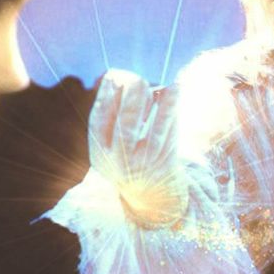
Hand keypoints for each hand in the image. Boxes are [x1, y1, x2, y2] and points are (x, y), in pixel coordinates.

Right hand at [88, 70, 186, 228]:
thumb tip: (107, 77)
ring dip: (153, 99)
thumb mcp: (111, 144)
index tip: (113, 75)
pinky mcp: (165, 161)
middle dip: (131, 94)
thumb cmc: (130, 159)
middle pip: (126, 122)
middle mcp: (119, 162)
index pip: (98, 120)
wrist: (153, 198)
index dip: (106, 95)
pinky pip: (169, 128)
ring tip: (155, 84)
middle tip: (137, 79)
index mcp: (100, 154)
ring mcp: (144, 163)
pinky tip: (175, 88)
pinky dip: (171, 106)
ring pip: (151, 126)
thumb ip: (110, 114)